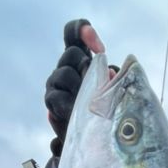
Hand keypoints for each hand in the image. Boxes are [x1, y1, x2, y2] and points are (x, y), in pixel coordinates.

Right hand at [44, 19, 106, 151]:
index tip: (99, 47)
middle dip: (86, 66)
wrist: (94, 138)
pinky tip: (75, 112)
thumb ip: (114, 78)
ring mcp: (56, 83)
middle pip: (71, 53)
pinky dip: (67, 105)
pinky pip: (55, 97)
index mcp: (81, 58)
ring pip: (63, 74)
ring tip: (87, 102)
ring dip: (79, 87)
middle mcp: (66, 67)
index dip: (81, 30)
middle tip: (96, 84)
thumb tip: (111, 71)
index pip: (73, 34)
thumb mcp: (116, 90)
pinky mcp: (52, 100)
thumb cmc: (107, 110)